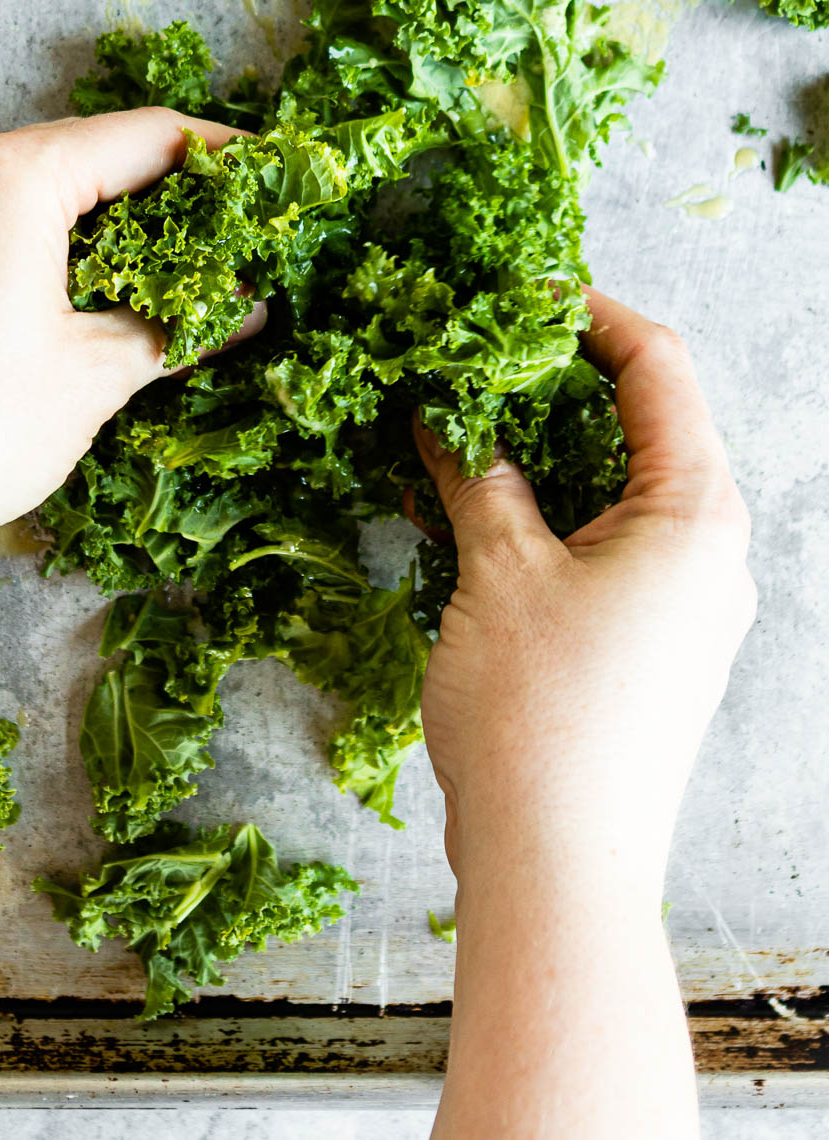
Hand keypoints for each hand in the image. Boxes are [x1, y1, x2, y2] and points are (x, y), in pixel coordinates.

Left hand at [0, 108, 258, 565]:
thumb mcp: (94, 375)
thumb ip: (180, 328)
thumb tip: (245, 308)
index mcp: (10, 179)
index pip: (141, 138)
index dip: (218, 154)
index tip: (268, 173)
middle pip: (89, 156)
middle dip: (167, 193)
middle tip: (234, 233)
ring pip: (40, 193)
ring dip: (113, 225)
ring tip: (179, 271)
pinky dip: (57, 248)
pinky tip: (99, 294)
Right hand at [415, 287, 755, 887]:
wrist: (555, 863)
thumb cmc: (540, 715)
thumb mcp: (498, 568)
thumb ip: (478, 471)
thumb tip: (448, 409)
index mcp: (695, 513)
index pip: (659, 368)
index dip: (591, 313)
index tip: (521, 287)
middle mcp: (704, 550)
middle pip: (638, 424)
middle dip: (549, 384)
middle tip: (469, 356)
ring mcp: (678, 600)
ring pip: (608, 488)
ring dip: (532, 452)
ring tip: (450, 427)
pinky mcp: (642, 641)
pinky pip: (595, 546)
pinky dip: (536, 515)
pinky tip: (460, 505)